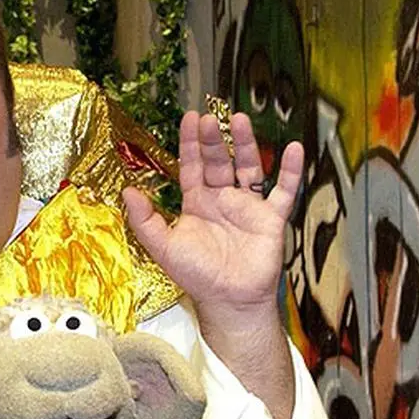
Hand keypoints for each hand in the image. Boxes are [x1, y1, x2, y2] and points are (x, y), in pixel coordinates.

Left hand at [122, 110, 302, 329]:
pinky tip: (292, 149)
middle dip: (213, 139)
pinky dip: (289, 171)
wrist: (228, 301)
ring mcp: (247, 207)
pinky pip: (283, 191)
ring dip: (245, 144)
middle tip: (209, 118)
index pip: (192, 165)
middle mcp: (222, 200)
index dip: (189, 143)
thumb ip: (144, 220)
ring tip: (240, 121)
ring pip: (248, 167)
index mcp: (197, 203)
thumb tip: (127, 192)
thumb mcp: (163, 246)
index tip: (189, 119)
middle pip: (219, 161)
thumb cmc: (197, 276)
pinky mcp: (270, 218)